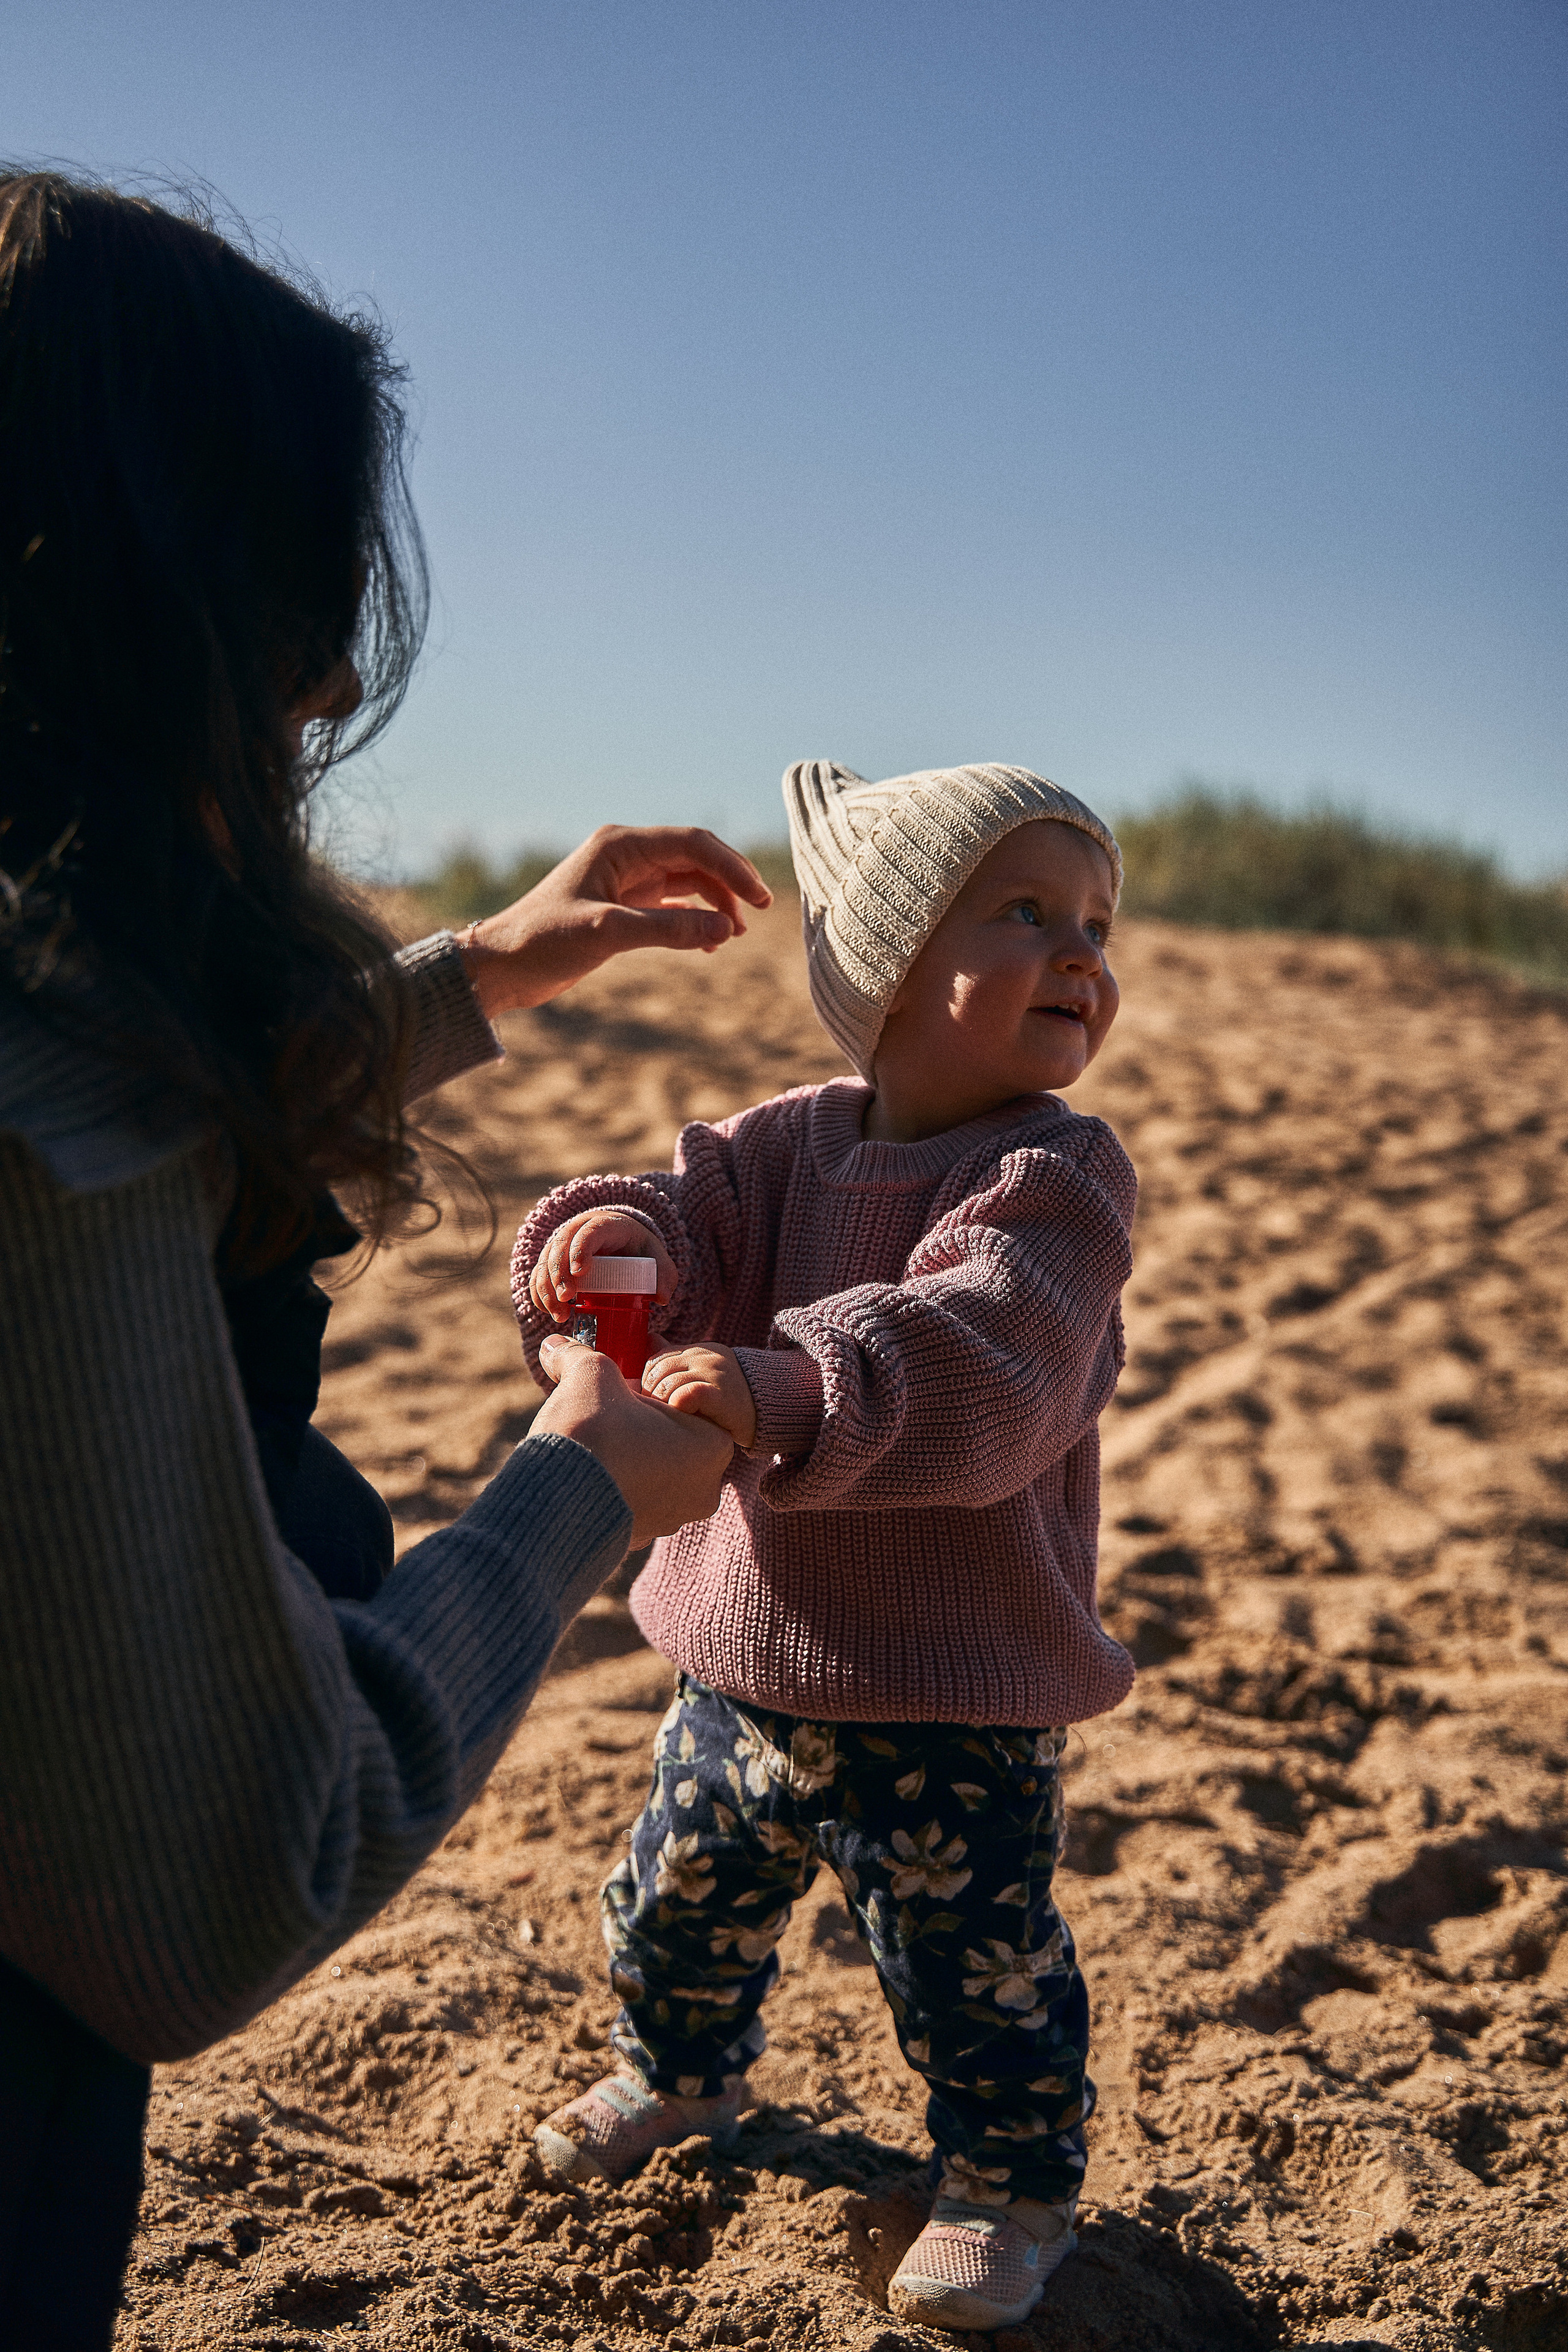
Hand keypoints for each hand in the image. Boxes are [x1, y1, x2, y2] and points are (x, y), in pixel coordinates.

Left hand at [459, 825, 772, 1019]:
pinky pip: (673, 906)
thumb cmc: (543, 942)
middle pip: (695, 858)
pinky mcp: (624, 907)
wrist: (501, 967)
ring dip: (714, 904)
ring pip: (687, 882)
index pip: (692, 844)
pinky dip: (695, 920)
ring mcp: (626, 881)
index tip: (759, 899)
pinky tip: (710, 943)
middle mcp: (626, 856)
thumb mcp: (607, 933)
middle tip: (757, 914)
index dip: (731, 867)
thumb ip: (669, 929)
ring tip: (733, 935)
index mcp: (620, 845)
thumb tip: (726, 928)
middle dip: (729, 884)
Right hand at [530, 1209, 677, 1319]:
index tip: (579, 1272)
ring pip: (544, 1262)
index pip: (589, 1231)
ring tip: (560, 1315)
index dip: (580, 1249)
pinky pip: (537, 1275)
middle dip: (558, 1274)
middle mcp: (578, 1230)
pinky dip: (539, 1294)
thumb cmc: (638, 1250)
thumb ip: (665, 1274)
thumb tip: (662, 1298)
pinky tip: (549, 1312)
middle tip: (567, 1299)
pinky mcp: (551, 1261)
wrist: (619, 1242)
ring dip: (546, 1289)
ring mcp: (562, 1245)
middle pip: (560, 1246)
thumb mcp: (656, 1258)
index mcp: (605, 1225)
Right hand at [534, 1333, 733, 1546]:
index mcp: (713, 1446)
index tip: (623, 1391)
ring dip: (624, 1456)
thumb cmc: (592, 1432)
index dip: (649, 1391)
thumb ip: (580, 1355)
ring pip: (649, 1472)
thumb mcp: (591, 1374)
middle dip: (639, 1425)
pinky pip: (627, 1500)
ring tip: (592, 1444)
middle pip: (669, 1439)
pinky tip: (585, 1472)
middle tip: (606, 1415)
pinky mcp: (637, 1539)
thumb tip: (556, 1346)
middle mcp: (704, 1490)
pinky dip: (609, 1484)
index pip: (685, 1404)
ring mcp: (671, 1520)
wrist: (554, 1501)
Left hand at [641, 1343, 757, 1449]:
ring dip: (663, 1406)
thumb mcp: (705, 1371)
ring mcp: (713, 1373)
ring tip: (675, 1419)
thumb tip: (650, 1338)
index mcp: (699, 1350)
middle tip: (660, 1414)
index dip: (649, 1381)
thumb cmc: (733, 1398)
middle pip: (657, 1371)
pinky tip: (688, 1418)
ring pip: (666, 1385)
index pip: (657, 1359)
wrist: (772, 1410)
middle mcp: (705, 1356)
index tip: (655, 1400)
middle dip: (651, 1395)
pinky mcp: (719, 1394)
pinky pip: (683, 1396)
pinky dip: (678, 1408)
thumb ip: (677, 1357)